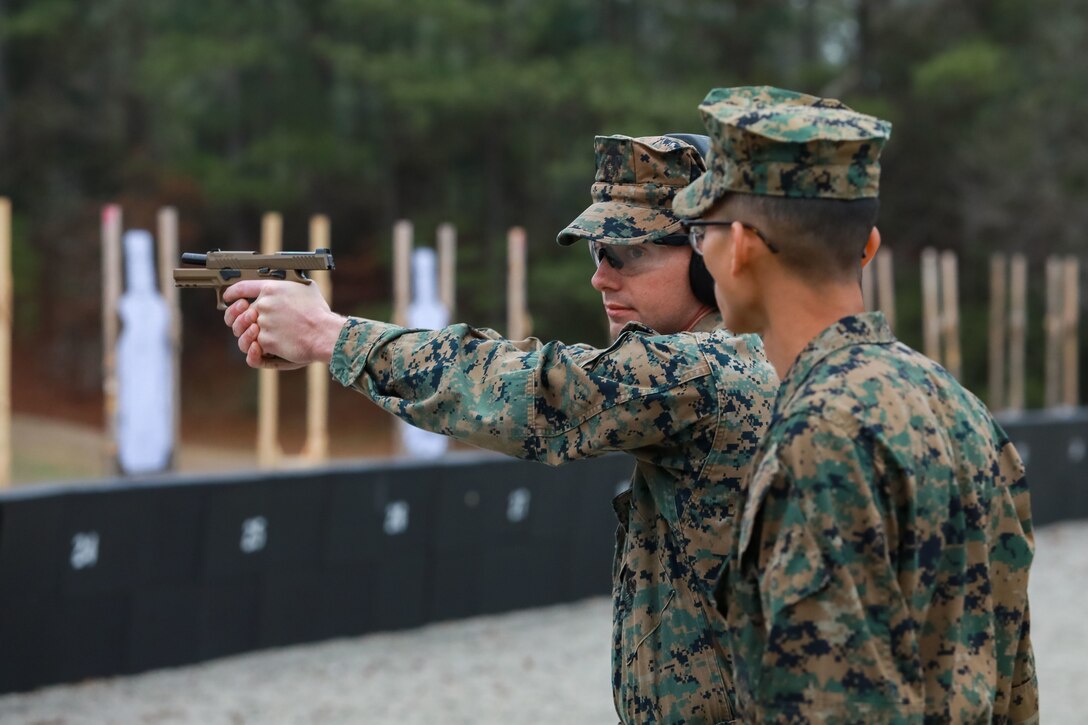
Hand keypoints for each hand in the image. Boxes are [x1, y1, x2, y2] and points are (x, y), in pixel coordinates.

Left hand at [223, 280, 345, 369]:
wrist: (324, 333)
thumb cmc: (319, 312)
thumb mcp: (306, 288)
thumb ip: (290, 286)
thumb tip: (288, 285)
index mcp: (272, 289)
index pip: (242, 287)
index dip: (232, 293)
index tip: (229, 297)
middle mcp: (264, 304)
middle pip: (239, 312)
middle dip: (239, 319)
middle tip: (245, 323)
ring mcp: (263, 323)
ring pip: (243, 331)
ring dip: (247, 335)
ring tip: (255, 338)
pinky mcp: (265, 341)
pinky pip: (252, 346)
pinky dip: (255, 350)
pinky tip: (259, 349)